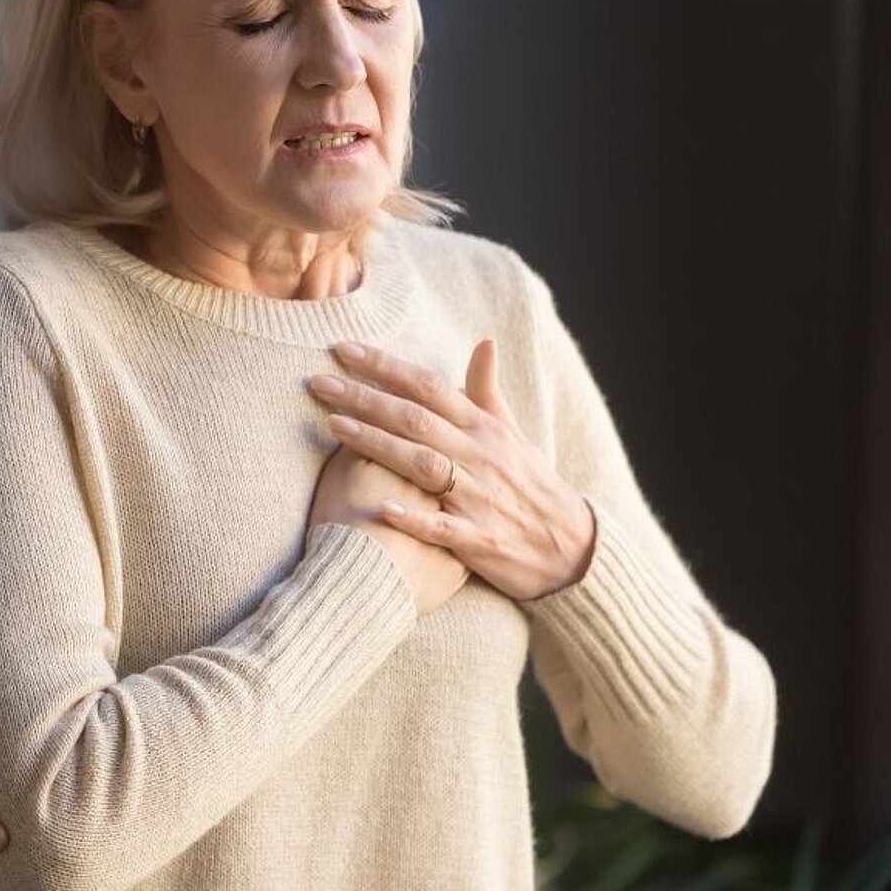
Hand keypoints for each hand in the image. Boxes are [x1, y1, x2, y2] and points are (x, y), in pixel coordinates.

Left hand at [307, 339, 597, 599]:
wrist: (572, 548)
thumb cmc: (531, 486)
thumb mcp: (514, 435)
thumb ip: (487, 392)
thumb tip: (483, 341)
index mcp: (485, 428)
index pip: (430, 387)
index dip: (386, 366)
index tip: (342, 349)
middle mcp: (481, 456)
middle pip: (416, 419)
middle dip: (365, 397)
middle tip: (318, 382)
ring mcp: (480, 497)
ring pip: (423, 464)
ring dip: (378, 443)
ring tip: (334, 425)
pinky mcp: (479, 539)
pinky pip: (442, 526)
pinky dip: (412, 517)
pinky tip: (380, 508)